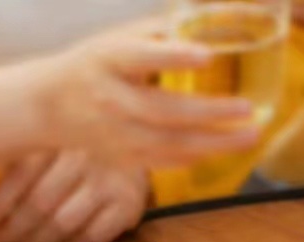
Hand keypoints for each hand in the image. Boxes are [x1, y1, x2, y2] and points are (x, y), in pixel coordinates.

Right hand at [0, 20, 260, 168]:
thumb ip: (159, 33)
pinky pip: (169, 161)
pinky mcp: (126, 158)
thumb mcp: (117, 39)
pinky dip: (200, 155)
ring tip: (251, 136)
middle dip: (211, 113)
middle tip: (248, 110)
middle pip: (166, 111)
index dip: (174, 57)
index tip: (207, 56)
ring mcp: (119, 134)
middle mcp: (112, 100)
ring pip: (173, 143)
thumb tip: (209, 18)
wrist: (52, 106)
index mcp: (108, 60)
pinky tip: (225, 148)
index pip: (141, 57)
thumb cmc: (97, 65)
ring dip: (216, 143)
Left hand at [0, 151, 149, 241]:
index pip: (18, 177)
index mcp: (58, 135)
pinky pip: (91, 237)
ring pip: (62, 223)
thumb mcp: (55, 139)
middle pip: (39, 204)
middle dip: (15, 229)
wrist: (144, 138)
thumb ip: (26, 162)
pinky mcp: (128, 205)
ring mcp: (108, 182)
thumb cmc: (89, 145)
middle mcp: (83, 157)